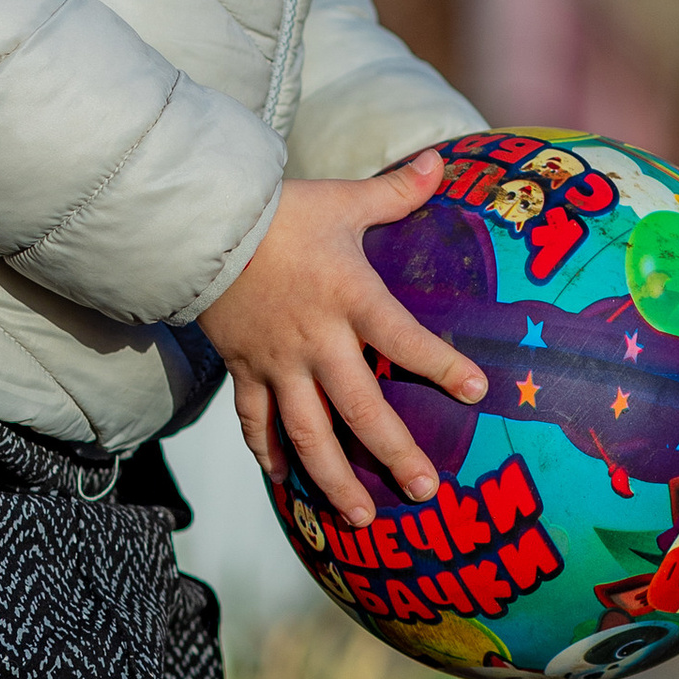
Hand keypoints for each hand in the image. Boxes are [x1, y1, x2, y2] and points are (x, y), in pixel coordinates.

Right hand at [198, 147, 484, 524]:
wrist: (201, 226)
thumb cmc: (280, 212)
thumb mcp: (342, 200)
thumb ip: (396, 191)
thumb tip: (441, 160)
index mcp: (348, 298)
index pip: (403, 337)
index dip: (441, 365)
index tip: (478, 392)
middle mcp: (316, 341)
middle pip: (359, 409)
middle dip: (393, 453)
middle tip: (425, 490)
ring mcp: (277, 363)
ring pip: (307, 434)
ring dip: (334, 479)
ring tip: (361, 518)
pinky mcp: (244, 370)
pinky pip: (256, 423)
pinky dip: (270, 456)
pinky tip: (287, 486)